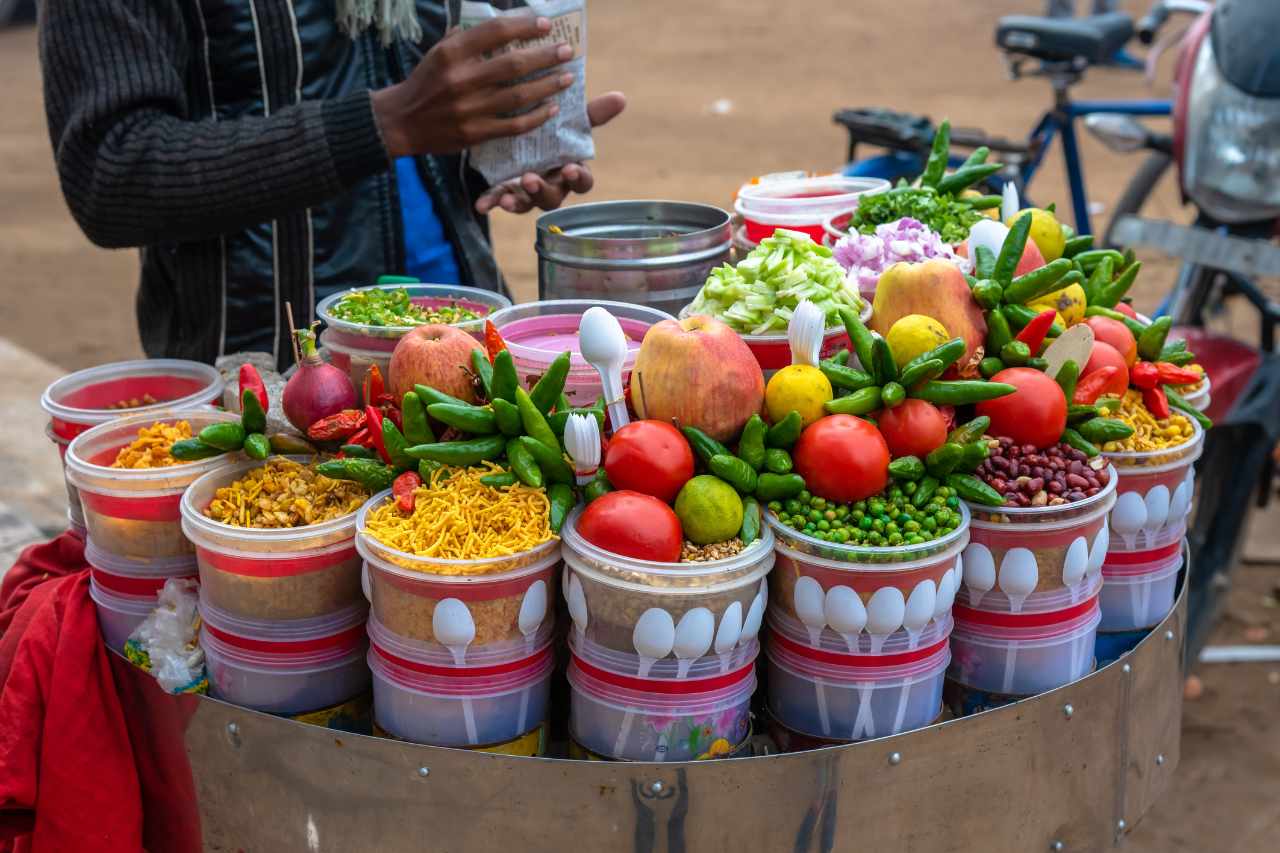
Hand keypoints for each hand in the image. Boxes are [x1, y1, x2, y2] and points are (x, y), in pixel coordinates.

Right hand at [371, 16, 574, 157]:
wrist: (401, 122)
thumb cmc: (424, 83)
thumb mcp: (437, 53)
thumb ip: (464, 38)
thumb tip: (498, 24)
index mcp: (451, 53)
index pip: (495, 32)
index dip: (524, 26)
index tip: (546, 25)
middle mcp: (461, 79)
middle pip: (514, 64)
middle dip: (545, 56)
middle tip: (567, 52)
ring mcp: (470, 109)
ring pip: (518, 96)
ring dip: (547, 86)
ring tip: (567, 78)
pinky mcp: (475, 133)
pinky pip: (513, 126)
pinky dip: (536, 117)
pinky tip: (551, 109)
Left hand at [474, 92, 626, 214]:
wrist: (520, 132)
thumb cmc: (552, 129)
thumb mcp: (569, 119)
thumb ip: (592, 114)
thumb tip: (621, 96)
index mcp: (570, 169)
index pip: (582, 181)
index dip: (577, 178)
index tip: (570, 169)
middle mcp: (551, 185)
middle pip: (553, 198)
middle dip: (542, 191)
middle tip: (531, 179)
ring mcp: (527, 191)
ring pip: (526, 204)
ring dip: (518, 202)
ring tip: (507, 198)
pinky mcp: (505, 190)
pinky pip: (498, 200)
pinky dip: (491, 202)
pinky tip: (481, 205)